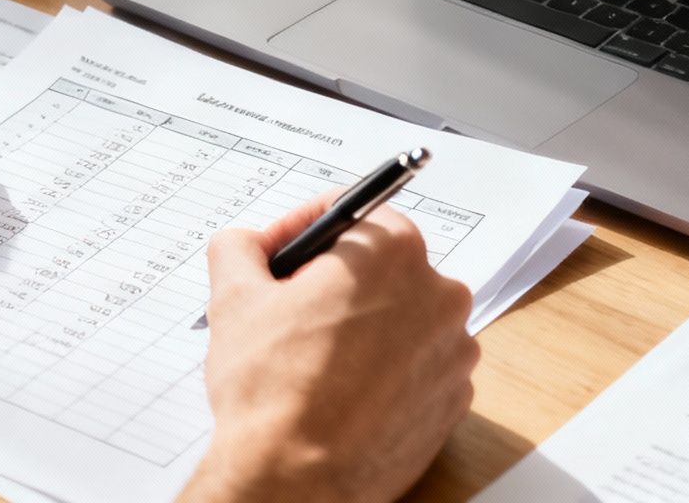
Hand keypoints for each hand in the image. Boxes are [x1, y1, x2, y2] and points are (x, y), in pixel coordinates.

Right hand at [180, 194, 478, 502]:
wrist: (297, 481)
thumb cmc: (273, 391)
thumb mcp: (234, 297)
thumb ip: (241, 247)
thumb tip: (247, 243)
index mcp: (391, 251)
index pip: (351, 212)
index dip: (303, 228)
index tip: (279, 254)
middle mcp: (438, 292)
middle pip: (380, 266)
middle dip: (335, 280)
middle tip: (289, 308)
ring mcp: (453, 350)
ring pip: (401, 317)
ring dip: (362, 326)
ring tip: (313, 357)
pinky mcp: (454, 399)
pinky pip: (417, 366)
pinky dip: (385, 370)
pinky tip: (343, 390)